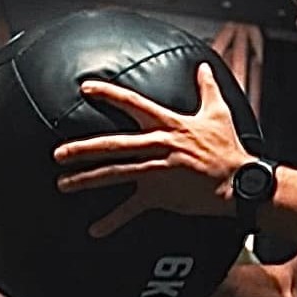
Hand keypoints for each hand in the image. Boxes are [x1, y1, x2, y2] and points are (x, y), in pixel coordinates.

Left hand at [52, 63, 246, 236]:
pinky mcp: (160, 195)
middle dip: (83, 149)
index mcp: (168, 124)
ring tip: (63, 184)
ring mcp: (156, 172)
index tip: (85, 88)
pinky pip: (131, 209)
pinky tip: (95, 230)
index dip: (108, 94)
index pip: (132, 103)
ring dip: (86, 180)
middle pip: (113, 145)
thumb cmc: (228, 148)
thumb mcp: (218, 112)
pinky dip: (112, 221)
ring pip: (115, 175)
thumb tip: (204, 66)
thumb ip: (207, 87)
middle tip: (58, 153)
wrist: (238, 182)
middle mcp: (157, 146)